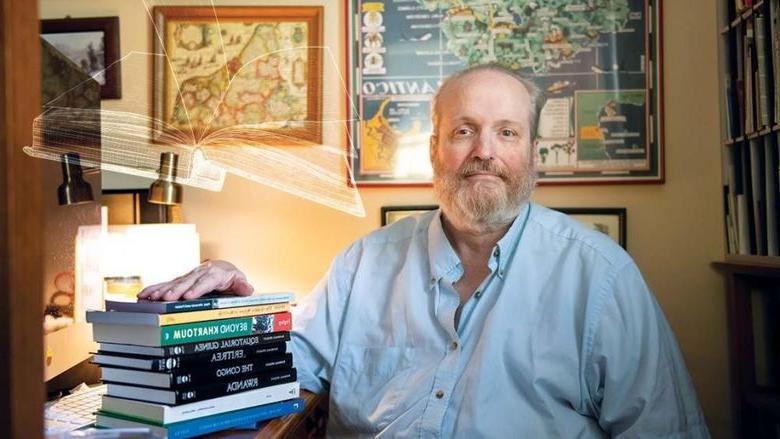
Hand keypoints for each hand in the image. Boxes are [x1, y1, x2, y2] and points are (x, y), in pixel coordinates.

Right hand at [137, 260, 253, 300]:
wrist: (223, 268)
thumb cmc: (231, 277)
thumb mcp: (239, 281)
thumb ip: (242, 286)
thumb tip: (248, 289)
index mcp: (215, 273)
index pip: (206, 281)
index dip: (197, 288)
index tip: (188, 296)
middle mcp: (200, 272)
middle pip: (187, 281)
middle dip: (176, 290)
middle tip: (166, 298)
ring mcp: (189, 276)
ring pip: (174, 282)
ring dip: (162, 289)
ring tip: (150, 297)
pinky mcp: (181, 280)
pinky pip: (167, 283)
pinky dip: (155, 288)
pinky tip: (144, 295)